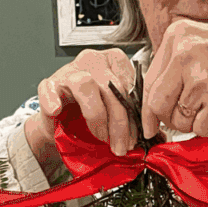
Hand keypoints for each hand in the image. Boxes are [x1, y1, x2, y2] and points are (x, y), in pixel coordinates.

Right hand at [23, 48, 138, 180]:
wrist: (62, 123)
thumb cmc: (92, 115)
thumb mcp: (118, 114)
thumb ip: (136, 119)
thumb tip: (159, 134)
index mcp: (115, 62)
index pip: (131, 85)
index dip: (136, 115)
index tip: (137, 138)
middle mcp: (94, 60)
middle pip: (113, 87)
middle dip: (120, 123)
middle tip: (121, 146)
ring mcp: (70, 70)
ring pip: (87, 85)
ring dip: (96, 116)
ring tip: (100, 137)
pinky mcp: (48, 84)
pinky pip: (49, 89)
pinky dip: (52, 101)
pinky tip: (56, 111)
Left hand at [141, 21, 207, 139]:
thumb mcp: (198, 43)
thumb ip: (172, 67)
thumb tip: (150, 104)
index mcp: (176, 37)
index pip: (149, 82)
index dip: (148, 109)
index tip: (150, 122)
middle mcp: (185, 53)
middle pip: (158, 105)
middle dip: (169, 119)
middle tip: (184, 118)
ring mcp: (201, 77)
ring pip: (179, 120)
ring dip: (194, 122)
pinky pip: (201, 128)